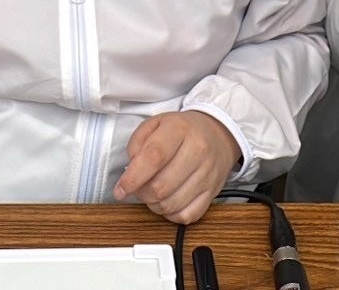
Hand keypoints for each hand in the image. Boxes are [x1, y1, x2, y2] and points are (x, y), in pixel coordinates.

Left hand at [112, 111, 239, 223]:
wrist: (218, 134)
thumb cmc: (183, 131)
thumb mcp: (156, 123)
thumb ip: (137, 142)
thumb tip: (130, 170)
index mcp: (180, 129)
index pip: (154, 157)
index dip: (132, 178)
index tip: (120, 189)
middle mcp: (198, 152)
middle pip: (161, 186)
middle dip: (140, 193)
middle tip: (136, 187)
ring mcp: (208, 174)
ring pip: (171, 204)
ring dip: (154, 204)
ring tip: (151, 193)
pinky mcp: (213, 193)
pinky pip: (187, 215)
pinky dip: (171, 214)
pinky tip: (166, 201)